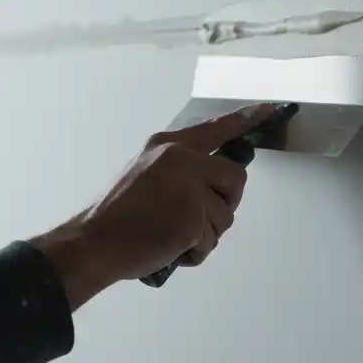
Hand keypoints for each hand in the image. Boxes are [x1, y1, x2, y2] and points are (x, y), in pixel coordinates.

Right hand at [30, 103, 274, 308]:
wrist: (94, 241)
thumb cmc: (117, 215)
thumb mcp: (145, 172)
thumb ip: (179, 170)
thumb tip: (213, 183)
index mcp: (168, 146)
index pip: (215, 129)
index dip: (244, 120)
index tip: (268, 108)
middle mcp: (182, 160)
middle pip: (235, 178)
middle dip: (225, 202)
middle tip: (200, 218)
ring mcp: (188, 188)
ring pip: (225, 216)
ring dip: (205, 235)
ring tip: (173, 235)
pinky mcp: (192, 218)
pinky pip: (210, 242)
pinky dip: (195, 253)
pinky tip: (171, 250)